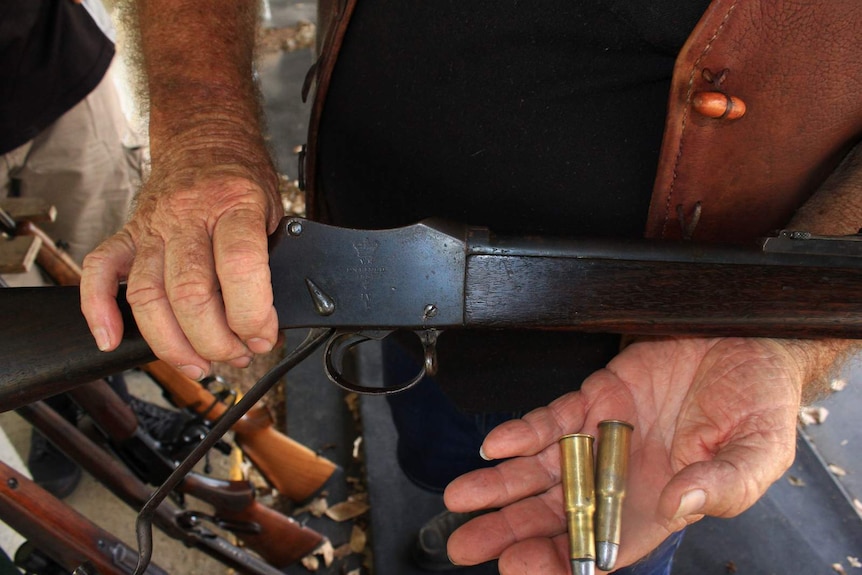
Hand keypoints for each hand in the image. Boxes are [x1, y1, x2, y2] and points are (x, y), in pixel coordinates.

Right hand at [80, 158, 282, 380]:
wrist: (206, 138)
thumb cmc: (242, 178)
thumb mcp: (275, 211)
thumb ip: (273, 263)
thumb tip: (273, 325)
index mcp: (234, 204)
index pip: (238, 265)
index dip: (252, 313)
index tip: (264, 335)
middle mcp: (187, 215)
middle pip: (188, 291)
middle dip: (215, 339)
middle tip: (238, 353)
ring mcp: (152, 226)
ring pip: (146, 294)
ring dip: (172, 343)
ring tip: (200, 363)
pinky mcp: (127, 234)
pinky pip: (98, 271)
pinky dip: (97, 310)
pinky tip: (110, 339)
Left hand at [444, 336, 804, 572]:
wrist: (746, 342)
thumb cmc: (759, 402)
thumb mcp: (758, 451)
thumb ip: (722, 485)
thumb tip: (683, 505)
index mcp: (659, 505)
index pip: (601, 545)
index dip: (561, 561)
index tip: (521, 568)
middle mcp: (622, 478)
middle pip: (556, 515)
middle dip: (510, 531)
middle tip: (467, 545)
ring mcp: (603, 438)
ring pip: (541, 471)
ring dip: (500, 486)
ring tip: (463, 499)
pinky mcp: (594, 398)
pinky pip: (550, 421)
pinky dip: (522, 433)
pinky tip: (496, 447)